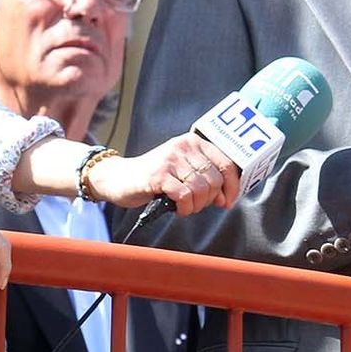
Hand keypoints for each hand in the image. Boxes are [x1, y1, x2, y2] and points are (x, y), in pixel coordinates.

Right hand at [89, 134, 240, 214]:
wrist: (118, 178)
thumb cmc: (155, 177)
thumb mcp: (183, 170)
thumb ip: (205, 178)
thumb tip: (226, 197)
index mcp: (194, 142)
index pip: (226, 163)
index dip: (232, 186)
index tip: (228, 201)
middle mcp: (183, 146)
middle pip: (215, 179)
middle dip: (210, 199)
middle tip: (197, 205)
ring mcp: (170, 160)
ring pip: (201, 189)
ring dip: (196, 206)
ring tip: (186, 206)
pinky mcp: (159, 175)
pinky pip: (184, 196)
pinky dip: (184, 208)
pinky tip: (177, 208)